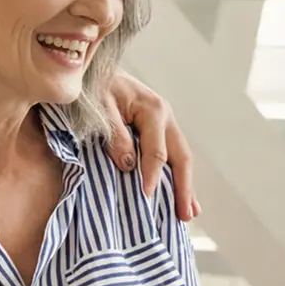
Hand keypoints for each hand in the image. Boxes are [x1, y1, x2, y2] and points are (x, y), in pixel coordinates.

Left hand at [101, 71, 198, 219]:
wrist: (96, 70)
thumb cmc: (95, 86)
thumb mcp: (99, 107)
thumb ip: (114, 134)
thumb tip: (128, 165)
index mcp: (153, 109)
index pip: (156, 151)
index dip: (151, 176)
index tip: (146, 198)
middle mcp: (165, 116)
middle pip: (180, 157)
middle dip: (183, 188)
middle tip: (184, 216)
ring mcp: (166, 123)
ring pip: (181, 158)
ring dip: (185, 186)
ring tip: (189, 214)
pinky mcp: (160, 129)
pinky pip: (172, 155)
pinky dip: (177, 176)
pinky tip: (180, 195)